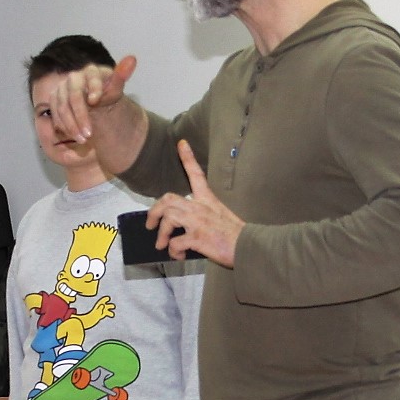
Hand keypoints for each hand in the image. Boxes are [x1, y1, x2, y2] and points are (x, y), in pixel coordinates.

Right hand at [45, 56, 136, 144]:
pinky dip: (63, 126)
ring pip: (62, 107)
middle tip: (89, 135)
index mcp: (91, 71)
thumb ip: (122, 75)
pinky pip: (55, 113)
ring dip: (71, 125)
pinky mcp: (54, 99)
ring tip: (83, 139)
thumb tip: (132, 58)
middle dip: (81, 116)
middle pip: (74, 95)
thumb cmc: (107, 93)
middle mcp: (74, 77)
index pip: (91, 77)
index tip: (96, 101)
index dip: (93, 88)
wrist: (96, 103)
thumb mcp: (116, 88)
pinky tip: (73, 135)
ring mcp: (62, 88)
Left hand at [145, 139, 243, 267]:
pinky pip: (175, 243)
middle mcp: (200, 207)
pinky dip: (173, 251)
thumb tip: (189, 226)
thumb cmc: (236, 234)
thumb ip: (204, 215)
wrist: (249, 246)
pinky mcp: (197, 238)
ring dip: (161, 234)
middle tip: (150, 224)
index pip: (196, 174)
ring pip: (168, 218)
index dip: (187, 157)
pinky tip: (179, 255)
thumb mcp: (221, 216)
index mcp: (208, 200)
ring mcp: (198, 222)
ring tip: (162, 245)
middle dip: (154, 211)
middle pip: (168, 199)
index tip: (181, 143)